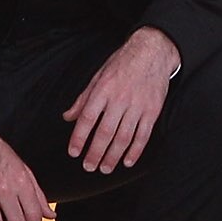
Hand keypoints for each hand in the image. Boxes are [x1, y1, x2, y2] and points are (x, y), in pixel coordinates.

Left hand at [64, 26, 180, 174]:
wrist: (153, 51)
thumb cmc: (123, 63)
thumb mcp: (98, 76)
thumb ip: (83, 99)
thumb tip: (68, 117)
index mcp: (103, 90)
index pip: (87, 118)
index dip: (79, 138)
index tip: (74, 152)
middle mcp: (119, 99)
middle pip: (105, 132)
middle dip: (95, 153)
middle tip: (89, 167)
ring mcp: (137, 106)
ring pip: (123, 137)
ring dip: (113, 156)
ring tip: (105, 168)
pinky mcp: (152, 110)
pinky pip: (143, 135)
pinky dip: (135, 151)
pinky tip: (127, 161)